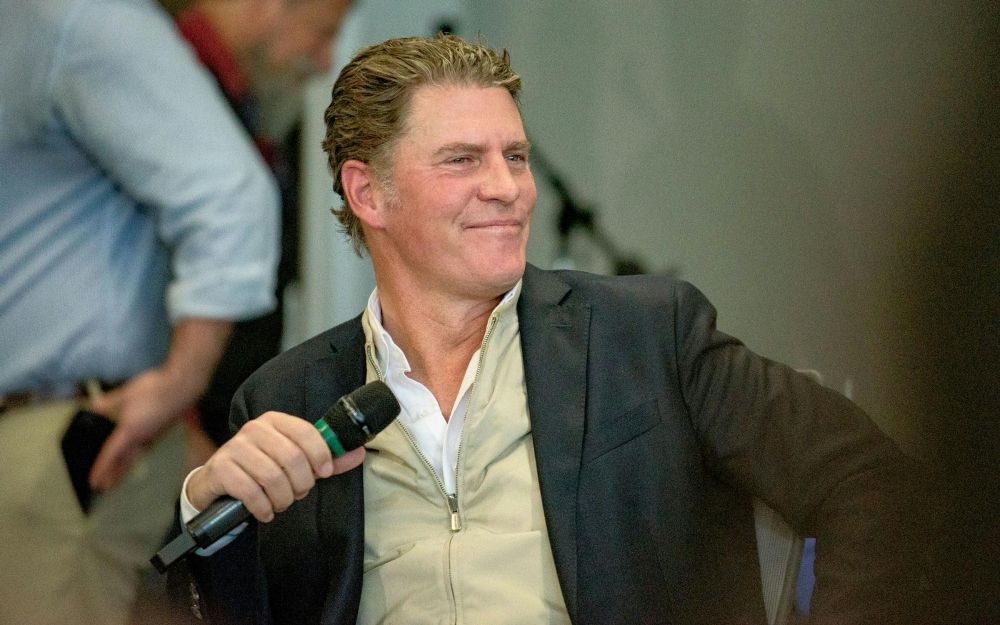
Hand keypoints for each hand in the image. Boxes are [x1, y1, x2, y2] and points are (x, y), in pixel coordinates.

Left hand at [87, 367, 198, 490]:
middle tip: (106, 488)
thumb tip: (93, 407)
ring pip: (136, 455)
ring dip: (126, 466)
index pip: (111, 455)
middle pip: (125, 461)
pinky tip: (137, 450)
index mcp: (130, 432)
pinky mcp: (161, 429)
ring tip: (120, 473)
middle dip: (115, 475)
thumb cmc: (154, 390)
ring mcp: (154, 435)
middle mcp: (142, 438)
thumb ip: (109, 402)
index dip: (101, 469)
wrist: (182, 387)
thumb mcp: (126, 394)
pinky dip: (136, 455)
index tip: (93, 482)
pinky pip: (145, 448)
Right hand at [185, 411, 365, 522]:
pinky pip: (250, 492)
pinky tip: (265, 511)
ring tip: (281, 503)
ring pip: (272, 477)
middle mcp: (254, 429)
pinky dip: (263, 507)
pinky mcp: (220, 469)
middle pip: (292, 458)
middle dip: (301, 484)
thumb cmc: (263, 468)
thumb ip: (325, 458)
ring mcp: (234, 447)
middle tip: (298, 494)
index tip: (324, 474)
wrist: (219, 481)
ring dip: (283, 499)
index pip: (307, 432)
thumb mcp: (295, 461)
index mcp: (276, 421)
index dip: (321, 455)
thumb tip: (358, 453)